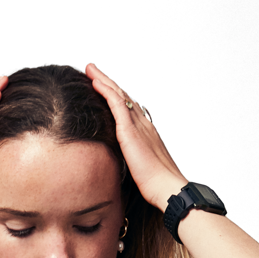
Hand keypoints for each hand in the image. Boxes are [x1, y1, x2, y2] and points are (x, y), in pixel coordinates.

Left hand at [86, 63, 186, 211]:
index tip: (105, 88)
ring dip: (104, 80)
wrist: (167, 188)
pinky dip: (105, 91)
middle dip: (108, 82)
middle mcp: (143, 124)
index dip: (116, 97)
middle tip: (94, 70)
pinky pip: (116, 104)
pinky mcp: (130, 131)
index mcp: (146, 134)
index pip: (129, 109)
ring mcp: (138, 125)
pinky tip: (95, 82)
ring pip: (119, 95)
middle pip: (124, 97)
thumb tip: (124, 167)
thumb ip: (132, 162)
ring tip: (90, 69)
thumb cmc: (158, 186)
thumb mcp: (141, 170)